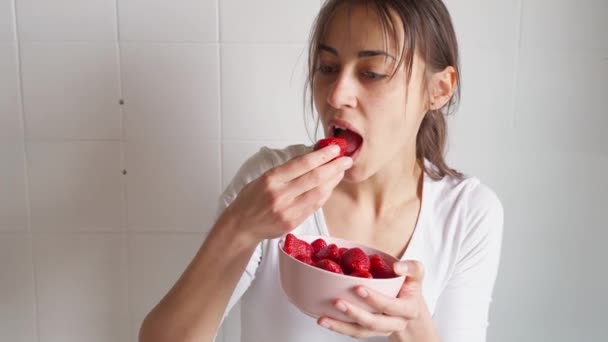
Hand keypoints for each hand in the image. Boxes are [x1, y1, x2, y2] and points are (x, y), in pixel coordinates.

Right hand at [222, 145, 351, 241]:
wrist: (241, 226)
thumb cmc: (251, 199)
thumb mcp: (264, 178)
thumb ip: (287, 170)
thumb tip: (312, 156)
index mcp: (271, 179)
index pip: (302, 164)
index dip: (322, 155)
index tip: (334, 149)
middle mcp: (280, 195)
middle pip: (314, 178)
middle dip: (334, 167)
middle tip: (346, 159)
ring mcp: (288, 210)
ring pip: (318, 193)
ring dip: (333, 181)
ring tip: (341, 171)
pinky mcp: (294, 222)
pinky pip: (315, 205)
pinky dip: (325, 194)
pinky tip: (330, 186)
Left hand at [317, 260, 435, 340]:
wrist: (410, 310)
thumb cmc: (409, 288)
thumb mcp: (417, 274)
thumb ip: (411, 267)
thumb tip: (396, 266)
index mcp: (408, 309)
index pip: (391, 306)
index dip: (375, 299)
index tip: (358, 287)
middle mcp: (395, 322)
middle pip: (374, 323)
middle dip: (355, 314)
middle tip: (337, 302)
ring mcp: (381, 330)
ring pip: (361, 332)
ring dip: (341, 327)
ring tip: (323, 319)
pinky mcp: (369, 332)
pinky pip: (354, 332)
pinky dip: (338, 328)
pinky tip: (324, 320)